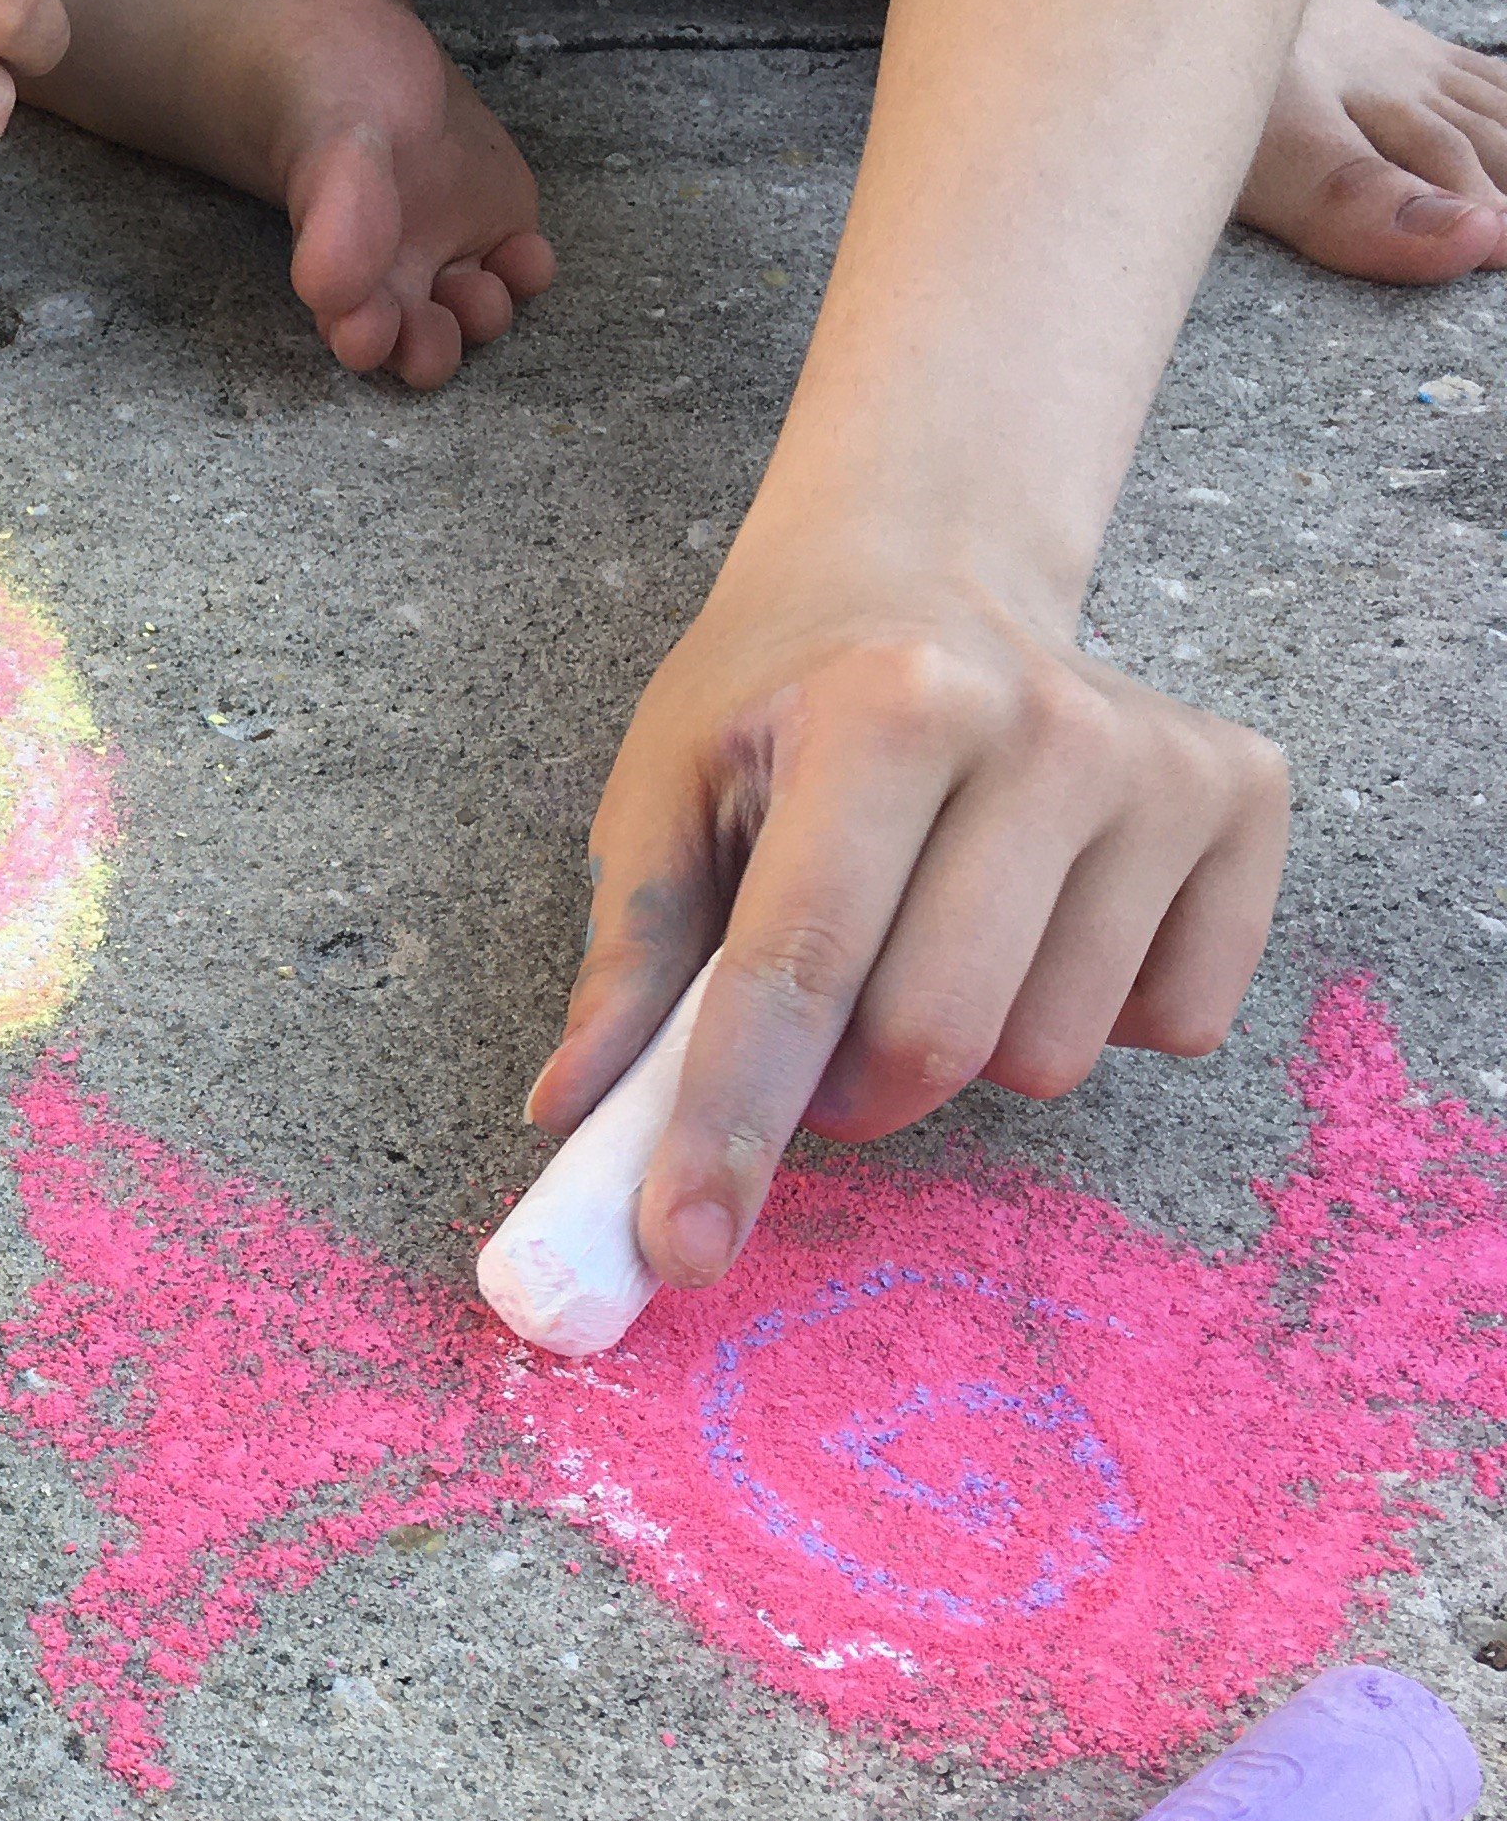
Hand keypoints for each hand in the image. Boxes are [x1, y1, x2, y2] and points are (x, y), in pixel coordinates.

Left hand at [524, 562, 1290, 1288]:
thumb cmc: (778, 698)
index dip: (730, 1129)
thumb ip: (629, 962)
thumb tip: (573, 1117)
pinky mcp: (1245, 804)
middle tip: (810, 1034)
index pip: (798, 970)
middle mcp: (1047, 727)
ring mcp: (1163, 766)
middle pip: (936, 1039)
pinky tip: (1032, 917)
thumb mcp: (665, 792)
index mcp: (886, 704)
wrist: (926, 568)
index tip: (682, 1252)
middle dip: (844, 1092)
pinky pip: (1166, 1027)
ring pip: (1048, 1055)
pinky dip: (1082, 1016)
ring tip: (921, 940)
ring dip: (958, 1052)